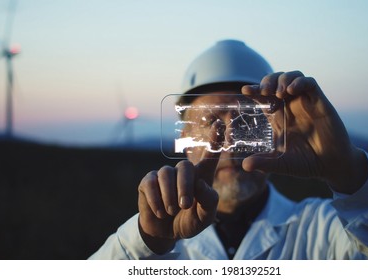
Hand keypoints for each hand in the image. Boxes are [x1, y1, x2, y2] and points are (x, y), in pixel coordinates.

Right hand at [137, 121, 222, 253]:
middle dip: (185, 187)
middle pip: (185, 166)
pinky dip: (156, 200)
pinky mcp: (148, 181)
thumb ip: (209, 202)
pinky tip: (160, 211)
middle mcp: (183, 172)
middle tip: (185, 206)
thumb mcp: (204, 218)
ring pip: (166, 174)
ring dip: (169, 196)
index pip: (210, 156)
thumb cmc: (189, 221)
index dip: (214, 140)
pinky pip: (151, 184)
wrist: (166, 234)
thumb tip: (201, 184)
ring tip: (171, 211)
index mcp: (201, 178)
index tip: (219, 124)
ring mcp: (164, 175)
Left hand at [241, 71, 367, 193]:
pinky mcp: (320, 102)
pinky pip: (310, 83)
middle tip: (263, 91)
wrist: (331, 166)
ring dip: (283, 79)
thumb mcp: (281, 164)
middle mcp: (290, 106)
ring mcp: (305, 102)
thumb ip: (264, 163)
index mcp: (278, 116)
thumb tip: (245, 166)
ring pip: (292, 77)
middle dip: (267, 81)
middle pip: (276, 81)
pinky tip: (292, 90)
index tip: (245, 91)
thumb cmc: (306, 163)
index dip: (254, 90)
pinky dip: (300, 82)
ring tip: (278, 92)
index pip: (263, 96)